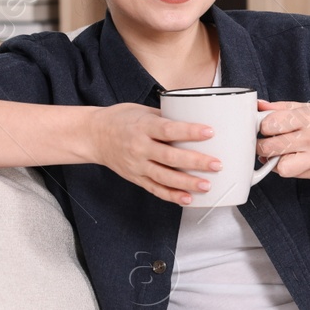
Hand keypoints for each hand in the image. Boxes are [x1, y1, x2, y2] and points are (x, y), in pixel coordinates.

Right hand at [87, 102, 225, 205]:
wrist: (93, 136)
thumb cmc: (120, 119)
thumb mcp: (142, 111)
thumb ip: (165, 117)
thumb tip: (194, 118)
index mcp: (142, 127)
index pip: (169, 130)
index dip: (190, 131)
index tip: (210, 131)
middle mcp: (139, 147)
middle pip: (170, 157)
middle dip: (195, 162)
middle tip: (216, 164)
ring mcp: (137, 165)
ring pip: (164, 177)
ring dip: (187, 183)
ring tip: (207, 185)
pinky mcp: (136, 178)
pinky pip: (155, 189)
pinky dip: (171, 196)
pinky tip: (187, 199)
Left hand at [254, 99, 309, 179]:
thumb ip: (284, 107)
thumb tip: (260, 106)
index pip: (270, 123)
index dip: (262, 125)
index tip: (266, 126)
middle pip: (269, 146)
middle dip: (262, 144)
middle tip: (267, 141)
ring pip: (279, 166)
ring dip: (273, 160)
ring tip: (279, 152)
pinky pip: (292, 173)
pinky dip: (287, 167)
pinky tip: (293, 158)